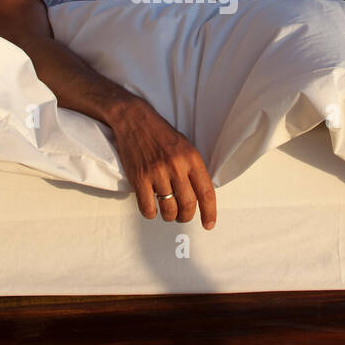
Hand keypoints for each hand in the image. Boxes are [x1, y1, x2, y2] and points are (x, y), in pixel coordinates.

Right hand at [108, 101, 216, 228]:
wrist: (135, 120)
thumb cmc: (161, 134)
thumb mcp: (186, 147)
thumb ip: (194, 169)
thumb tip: (200, 195)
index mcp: (191, 158)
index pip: (206, 192)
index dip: (210, 212)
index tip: (208, 224)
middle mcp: (176, 166)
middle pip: (188, 204)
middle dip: (187, 216)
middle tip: (183, 216)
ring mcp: (156, 172)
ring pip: (168, 208)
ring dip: (170, 216)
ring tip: (168, 213)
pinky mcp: (139, 177)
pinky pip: (147, 207)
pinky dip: (151, 213)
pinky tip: (152, 209)